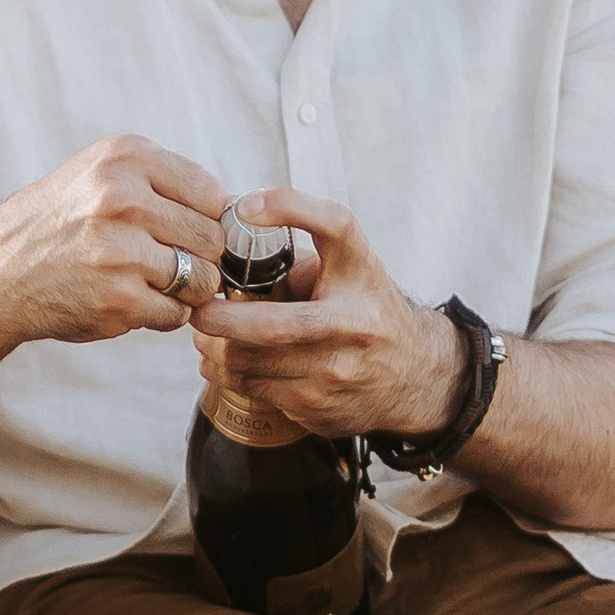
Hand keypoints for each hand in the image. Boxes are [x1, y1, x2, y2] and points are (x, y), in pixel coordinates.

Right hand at [0, 137, 229, 351]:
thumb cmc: (63, 223)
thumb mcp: (104, 175)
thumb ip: (166, 184)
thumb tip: (242, 211)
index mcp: (126, 157)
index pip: (213, 194)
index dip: (207, 220)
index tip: (184, 232)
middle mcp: (122, 198)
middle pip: (212, 238)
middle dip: (199, 258)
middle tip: (166, 264)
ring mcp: (120, 251)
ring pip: (202, 279)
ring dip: (186, 291)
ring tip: (152, 283)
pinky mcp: (118, 299)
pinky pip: (176, 314)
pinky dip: (163, 316)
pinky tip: (132, 302)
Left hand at [190, 191, 464, 442]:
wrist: (416, 377)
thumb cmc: (367, 311)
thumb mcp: (352, 271)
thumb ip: (300, 261)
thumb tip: (229, 259)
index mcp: (362, 273)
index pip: (336, 225)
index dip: (289, 207)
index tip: (247, 208)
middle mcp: (355, 321)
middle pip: (273, 324)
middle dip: (222, 318)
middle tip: (198, 309)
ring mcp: (337, 370)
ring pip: (251, 362)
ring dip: (214, 349)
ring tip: (204, 336)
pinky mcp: (320, 407)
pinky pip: (254, 390)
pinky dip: (227, 374)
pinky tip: (223, 362)